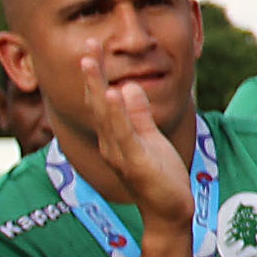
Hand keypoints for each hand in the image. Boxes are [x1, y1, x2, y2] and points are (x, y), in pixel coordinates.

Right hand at [82, 55, 194, 232]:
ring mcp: (120, 153)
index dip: (95, 75)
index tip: (92, 48)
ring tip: (90, 61)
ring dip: (97, 87)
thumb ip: (138, 115)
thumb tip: (127, 87)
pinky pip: (125, 134)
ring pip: (105, 116)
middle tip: (87, 44)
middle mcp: (110, 143)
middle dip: (91, 73)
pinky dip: (119, 113)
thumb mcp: (150, 138)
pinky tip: (115, 94)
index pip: (101, 100)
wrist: (169, 212)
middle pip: (97, 103)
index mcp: (113, 137)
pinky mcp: (135, 163)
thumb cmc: (160, 177)